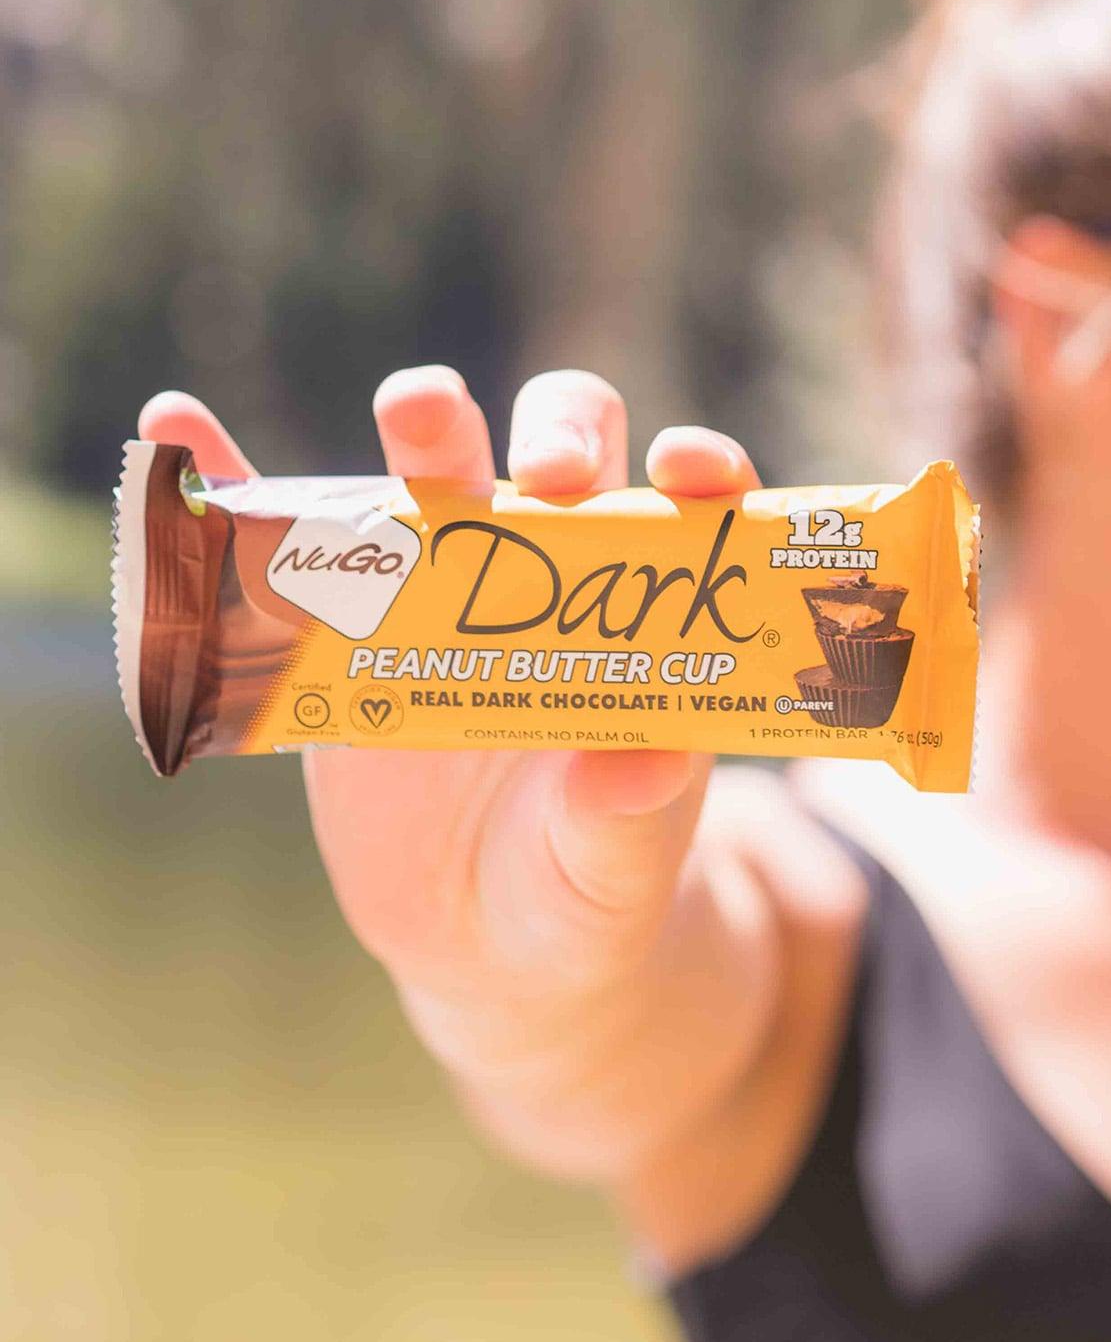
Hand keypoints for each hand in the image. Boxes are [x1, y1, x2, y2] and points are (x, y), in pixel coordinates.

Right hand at [137, 367, 761, 1010]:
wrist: (487, 936)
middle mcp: (553, 572)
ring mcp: (443, 586)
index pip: (691, 504)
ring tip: (414, 405)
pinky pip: (284, 538)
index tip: (684, 466)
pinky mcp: (344, 626)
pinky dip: (233, 483)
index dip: (700, 465)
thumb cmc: (585, 886)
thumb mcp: (615, 866)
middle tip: (541, 474)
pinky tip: (179, 430)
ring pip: (433, 472)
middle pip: (560, 455)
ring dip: (424, 424)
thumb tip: (645, 766)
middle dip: (555, 433)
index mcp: (647, 614)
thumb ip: (628, 818)